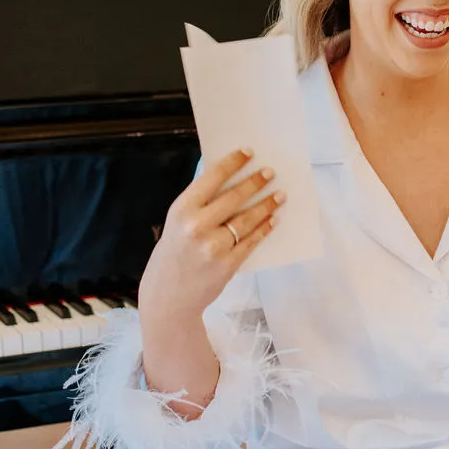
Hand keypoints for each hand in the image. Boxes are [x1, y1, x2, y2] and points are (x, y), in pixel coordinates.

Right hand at [139, 148, 284, 326]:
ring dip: (267, 205)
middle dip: (255, 183)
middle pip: (234, 198)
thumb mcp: (177, 223)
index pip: (211, 178)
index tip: (249, 153)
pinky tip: (274, 220)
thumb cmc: (174, 253)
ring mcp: (213, 247)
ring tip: (280, 195)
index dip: (233, 163)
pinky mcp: (227, 265)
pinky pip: (251, 242)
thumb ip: (199, 203)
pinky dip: (264, 229)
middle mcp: (196, 227)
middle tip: (270, 173)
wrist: (168, 295)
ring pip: (247, 220)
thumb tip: (228, 176)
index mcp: (181, 210)